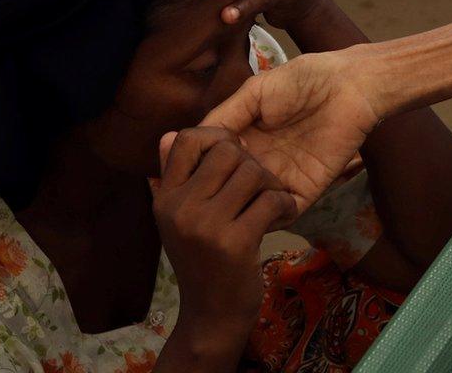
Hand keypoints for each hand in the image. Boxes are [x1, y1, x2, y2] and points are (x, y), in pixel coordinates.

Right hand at [150, 128, 295, 360]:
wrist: (212, 317)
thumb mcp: (180, 222)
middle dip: (252, 162)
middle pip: (227, 150)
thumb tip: (169, 134)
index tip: (235, 155)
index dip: (216, 136)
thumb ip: (179, 180)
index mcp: (165, 198)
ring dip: (272, 185)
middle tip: (259, 185)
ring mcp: (205, 226)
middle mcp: (179, 208)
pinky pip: (271, 199)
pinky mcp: (234, 243)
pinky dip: (285, 205)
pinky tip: (284, 216)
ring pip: (252, 172)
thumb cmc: (203, 264)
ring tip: (273, 203)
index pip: (185, 139)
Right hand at [191, 48, 383, 214]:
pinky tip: (258, 202)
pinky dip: (269, 215)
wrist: (349, 85)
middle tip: (218, 179)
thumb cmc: (302, 80)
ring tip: (238, 189)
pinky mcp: (307, 189)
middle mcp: (261, 161)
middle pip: (231, 189)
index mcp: (246, 138)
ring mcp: (283, 178)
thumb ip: (223, 116)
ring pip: (253, 206)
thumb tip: (186, 139)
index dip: (202, 168)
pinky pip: (284, 214)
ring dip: (243, 203)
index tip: (192, 166)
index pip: (215, 164)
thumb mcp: (253, 93)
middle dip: (219, 191)